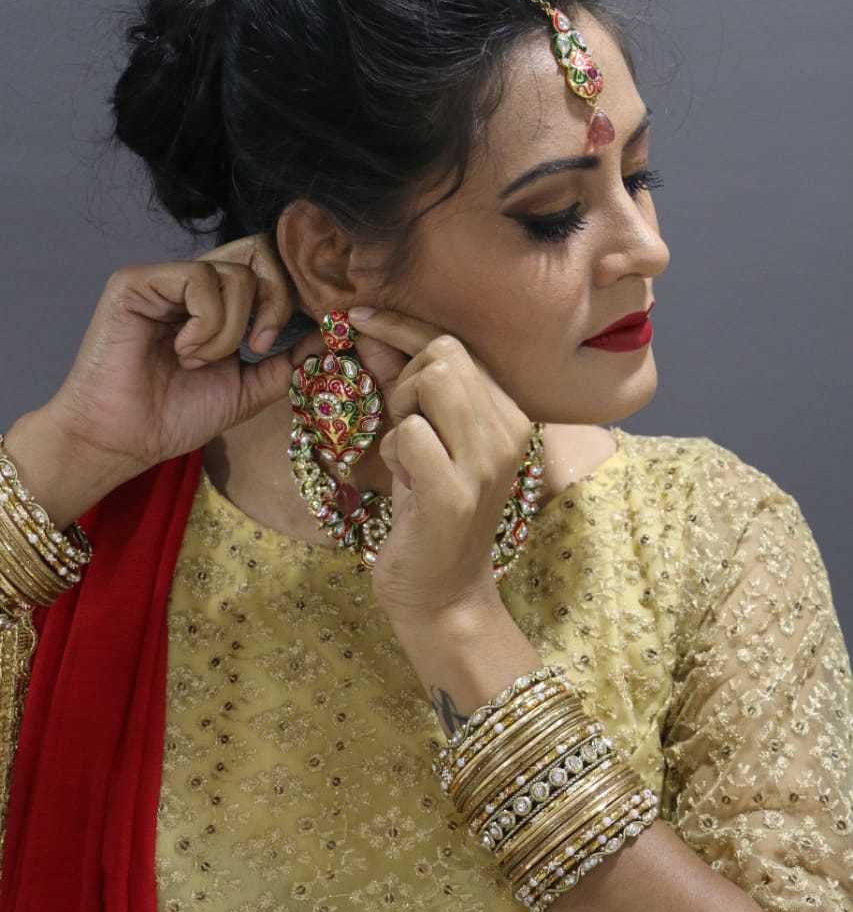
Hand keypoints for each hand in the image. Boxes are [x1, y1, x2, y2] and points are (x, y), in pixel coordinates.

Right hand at [42, 234, 397, 482]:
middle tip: (261, 344)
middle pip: (261, 251)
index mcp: (221, 301)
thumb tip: (333, 334)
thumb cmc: (177, 416)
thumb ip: (290, 360)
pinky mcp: (138, 280)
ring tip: (199, 360)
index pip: (271, 265)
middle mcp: (195, 281)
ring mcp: (166, 277)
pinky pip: (200, 280)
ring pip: (235, 272)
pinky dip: (206, 325)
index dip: (293, 291)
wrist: (127, 439)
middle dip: (275, 301)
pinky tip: (183, 351)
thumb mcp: (251, 388)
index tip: (293, 333)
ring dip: (231, 329)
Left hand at [349, 308, 534, 623]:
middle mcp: (510, 431)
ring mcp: (487, 462)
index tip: (357, 315)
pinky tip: (402, 485)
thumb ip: (404, 387)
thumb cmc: (429, 515)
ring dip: (400, 413)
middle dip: (404, 380)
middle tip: (398, 427)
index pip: (455, 343)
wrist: (445, 596)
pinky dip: (390, 453)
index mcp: (510, 414)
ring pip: (431, 381)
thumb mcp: (422, 441)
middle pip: (443, 354)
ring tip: (404, 455)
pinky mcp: (455, 493)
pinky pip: (407, 433)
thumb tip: (368, 331)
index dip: (402, 324)